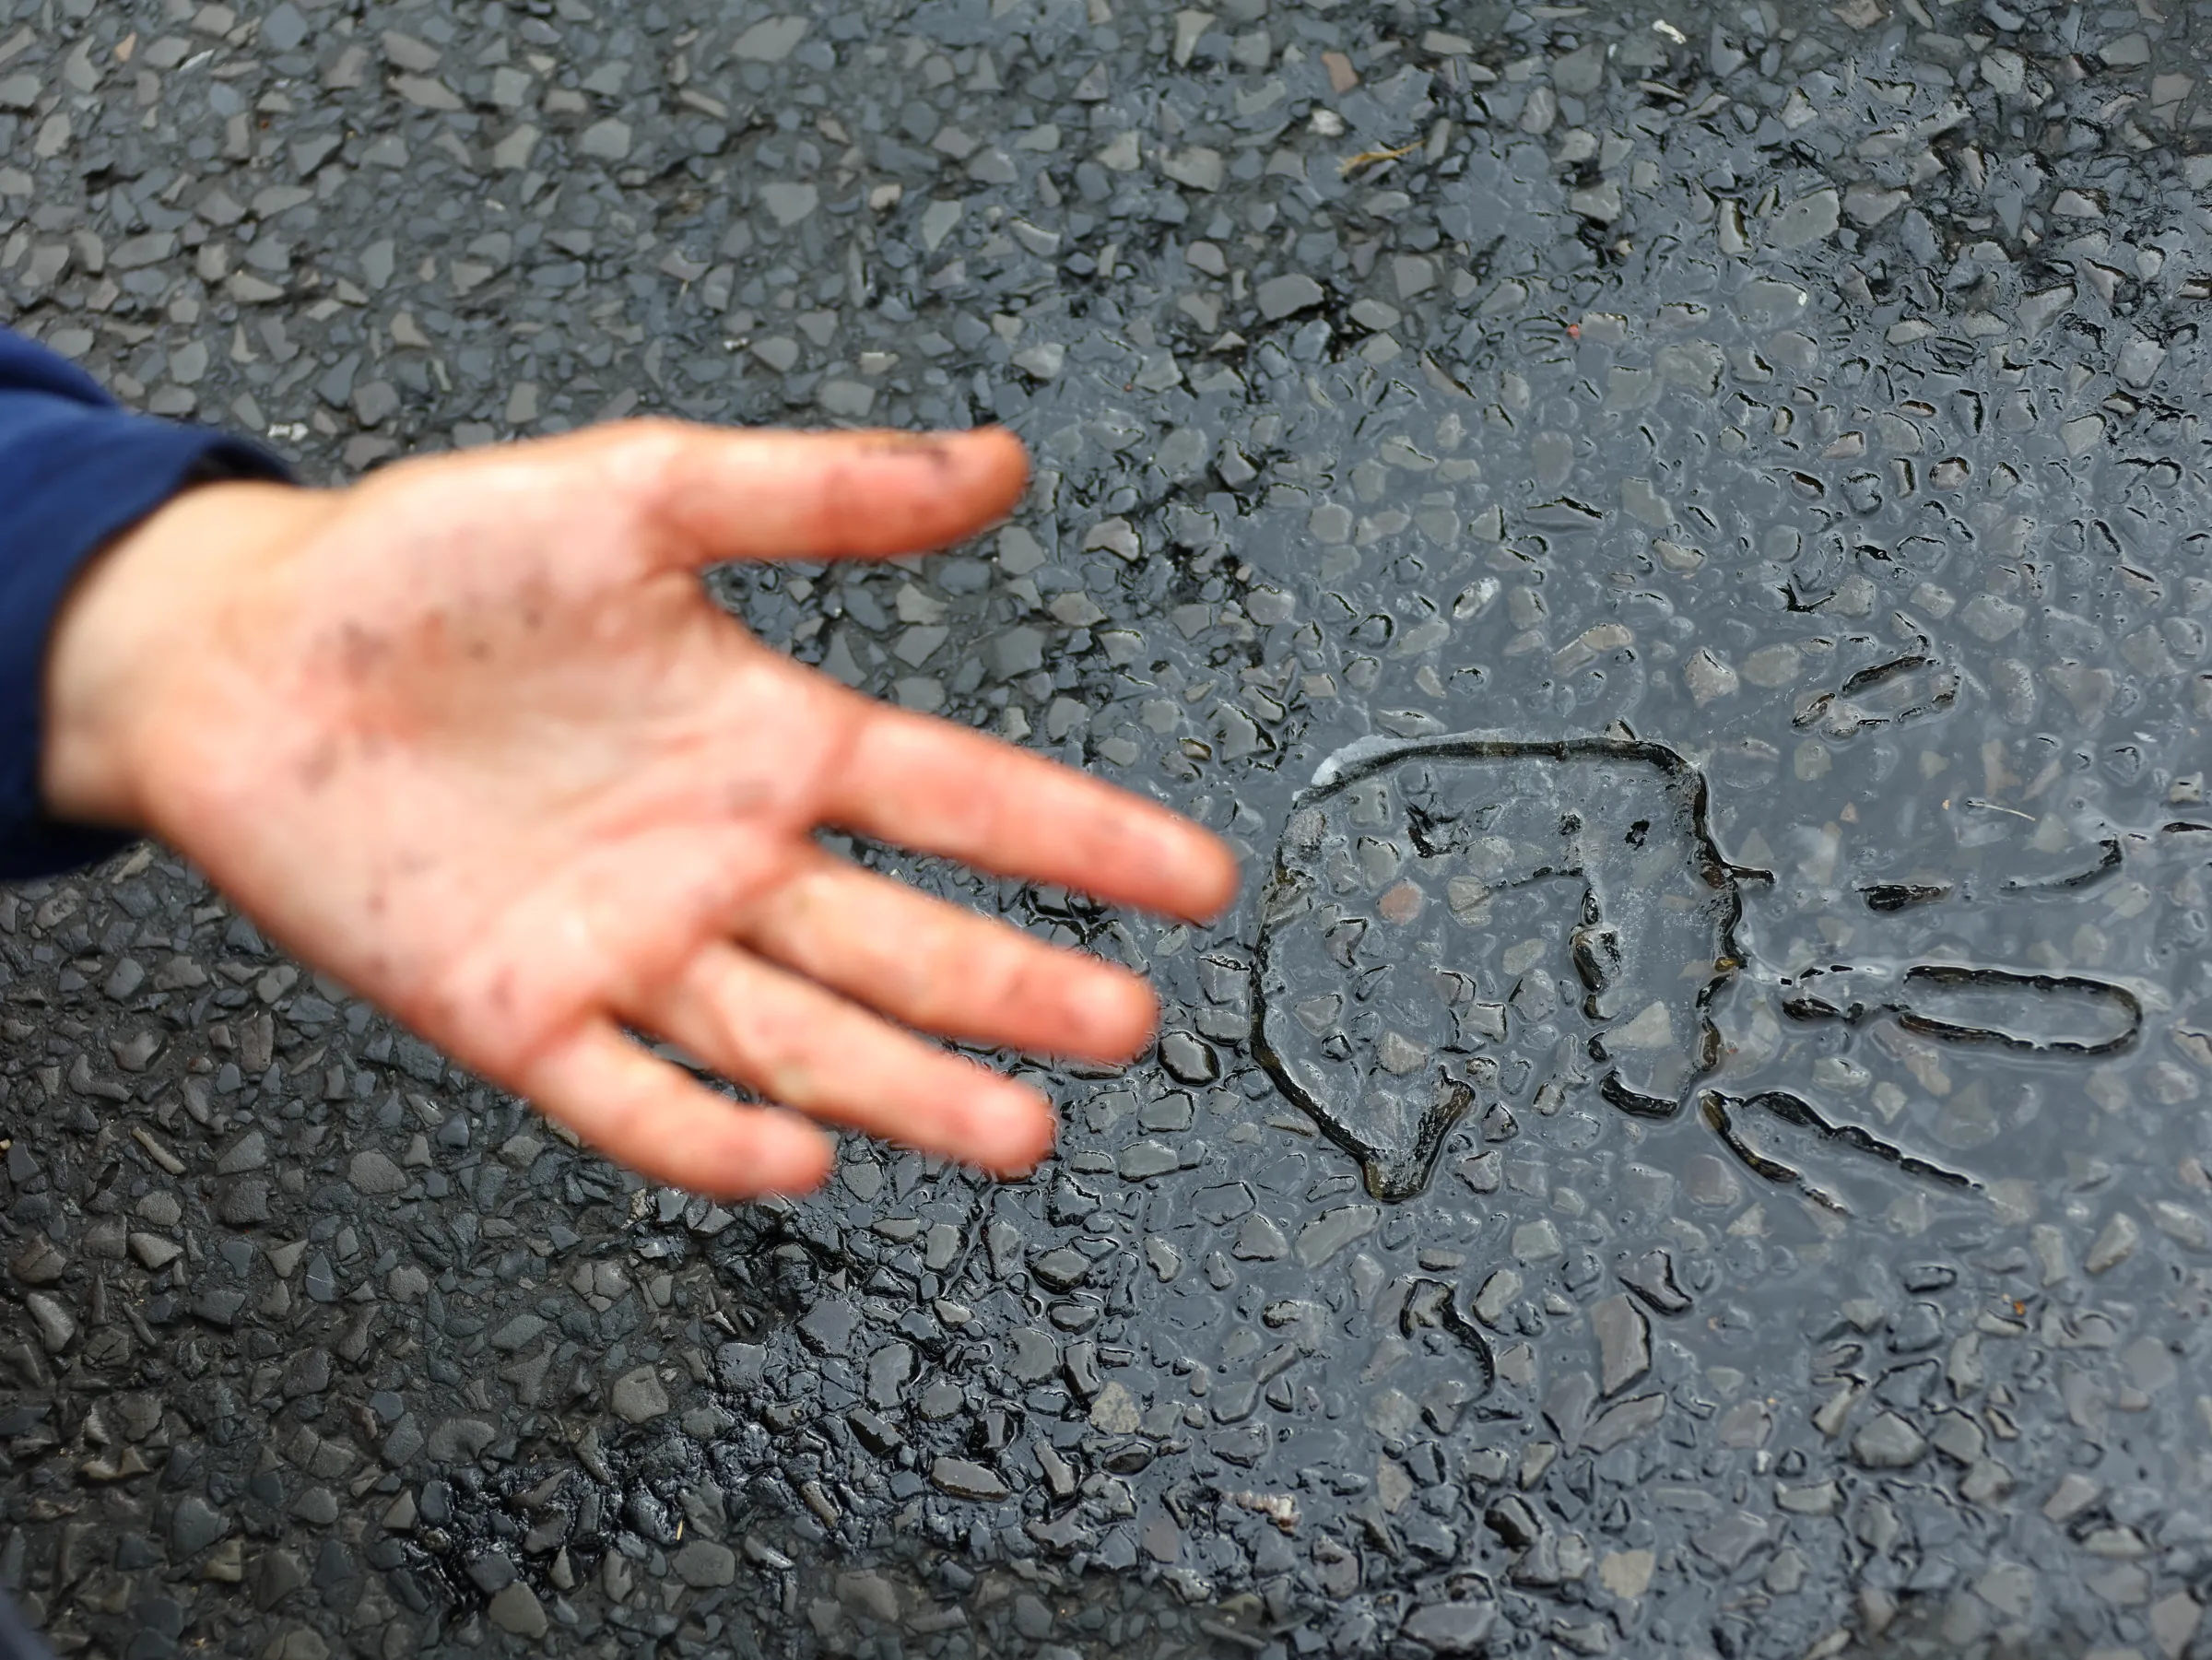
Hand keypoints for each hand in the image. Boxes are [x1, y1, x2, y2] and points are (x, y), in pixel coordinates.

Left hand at [42, 422, 1237, 1195]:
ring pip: (799, 1038)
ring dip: (908, 1088)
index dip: (1085, 838)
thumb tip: (1002, 464)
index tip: (1203, 879)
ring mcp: (629, 947)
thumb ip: (817, 491)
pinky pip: (631, 1096)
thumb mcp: (639, 492)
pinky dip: (710, 1135)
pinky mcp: (517, 1017)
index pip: (963, 799)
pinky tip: (796, 1158)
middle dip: (1020, 988)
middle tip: (1129, 1028)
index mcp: (774, 740)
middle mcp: (726, 861)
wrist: (240, 654)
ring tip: (1021, 1135)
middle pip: (905, 941)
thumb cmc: (435, 563)